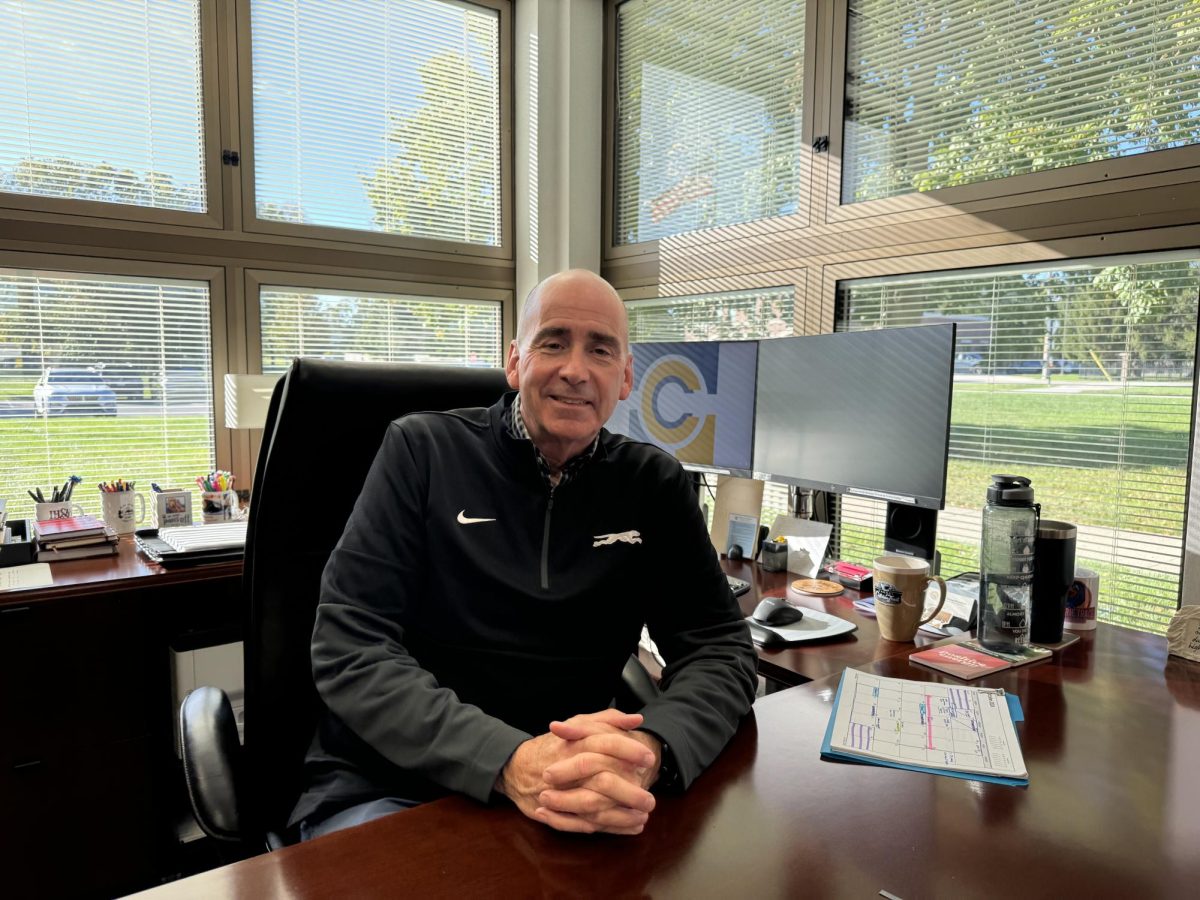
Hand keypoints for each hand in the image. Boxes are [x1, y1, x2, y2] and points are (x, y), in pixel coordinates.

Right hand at [497, 709, 656, 834]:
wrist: (516, 767)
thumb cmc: (555, 744)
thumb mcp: (579, 724)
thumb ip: (607, 720)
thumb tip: (636, 719)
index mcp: (575, 743)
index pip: (605, 743)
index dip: (629, 750)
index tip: (649, 758)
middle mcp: (567, 767)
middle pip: (601, 779)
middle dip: (628, 790)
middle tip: (650, 796)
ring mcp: (560, 792)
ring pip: (593, 806)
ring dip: (621, 815)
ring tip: (643, 816)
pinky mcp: (555, 812)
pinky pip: (583, 824)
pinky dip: (607, 828)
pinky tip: (628, 828)